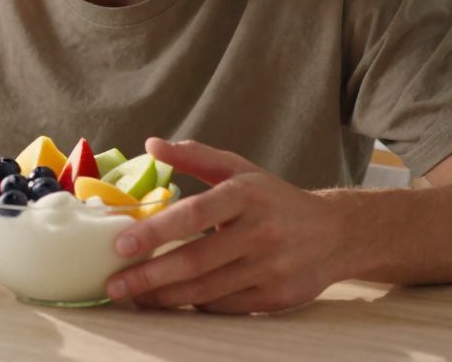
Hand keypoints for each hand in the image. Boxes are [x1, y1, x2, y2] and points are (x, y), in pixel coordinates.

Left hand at [106, 138, 349, 313]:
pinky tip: (171, 301)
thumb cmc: (274, 198)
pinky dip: (194, 305)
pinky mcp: (277, 297)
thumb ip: (195, 156)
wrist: (337, 233)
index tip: (121, 245)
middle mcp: (261, 232)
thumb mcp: (239, 170)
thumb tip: (151, 145)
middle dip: (149, 276)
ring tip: (134, 296)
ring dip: (165, 296)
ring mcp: (271, 268)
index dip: (155, 232)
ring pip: (207, 290)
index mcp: (246, 195)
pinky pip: (225, 306)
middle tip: (114, 284)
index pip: (194, 214)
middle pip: (196, 260)